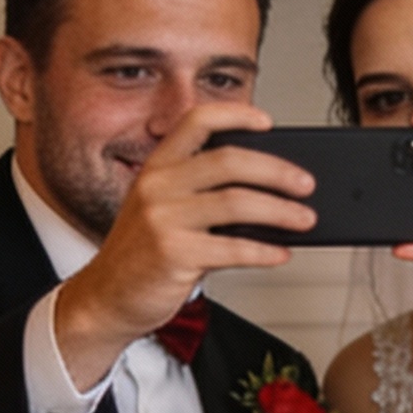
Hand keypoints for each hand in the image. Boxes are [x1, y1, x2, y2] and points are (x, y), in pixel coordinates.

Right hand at [53, 104, 310, 383]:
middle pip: (230, 161)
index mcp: (157, 167)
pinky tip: (281, 253)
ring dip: (281, 211)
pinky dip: (265, 251)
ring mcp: (164, 219)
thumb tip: (269, 193)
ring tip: (305, 219)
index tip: (267, 122)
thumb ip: (201, 194)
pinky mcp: (174, 254)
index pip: (197, 121)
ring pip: (238, 203)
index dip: (236, 115)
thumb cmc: (142, 254)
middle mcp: (158, 186)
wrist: (106, 297)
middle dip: (277, 171)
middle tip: (305, 184)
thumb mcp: (161, 210)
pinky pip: (234, 248)